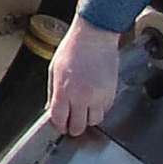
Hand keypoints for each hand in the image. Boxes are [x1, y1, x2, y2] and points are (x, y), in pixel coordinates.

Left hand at [46, 15, 123, 136]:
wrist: (94, 36)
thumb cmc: (73, 48)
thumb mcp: (54, 69)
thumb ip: (52, 91)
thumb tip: (51, 108)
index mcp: (64, 90)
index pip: (59, 119)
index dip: (59, 125)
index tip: (60, 125)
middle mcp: (82, 96)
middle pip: (78, 126)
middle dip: (73, 127)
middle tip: (72, 123)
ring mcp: (98, 96)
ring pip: (94, 121)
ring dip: (88, 118)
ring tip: (84, 109)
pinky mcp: (111, 93)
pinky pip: (105, 110)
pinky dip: (99, 109)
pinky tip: (94, 99)